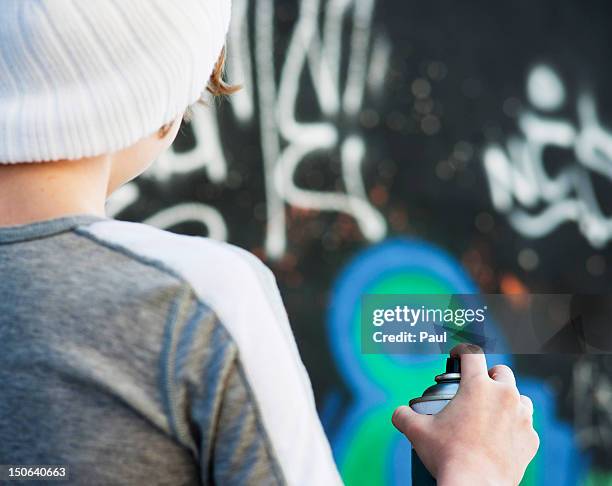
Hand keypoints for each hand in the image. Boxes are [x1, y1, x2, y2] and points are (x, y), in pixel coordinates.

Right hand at [392, 344, 538, 485]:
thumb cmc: (447, 456)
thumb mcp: (418, 432)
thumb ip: (403, 416)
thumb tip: (398, 413)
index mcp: (478, 385)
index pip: (472, 354)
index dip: (462, 350)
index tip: (457, 355)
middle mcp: (504, 395)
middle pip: (501, 371)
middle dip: (488, 375)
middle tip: (475, 389)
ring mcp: (522, 417)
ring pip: (519, 396)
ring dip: (507, 399)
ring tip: (491, 411)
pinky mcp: (531, 439)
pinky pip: (526, 425)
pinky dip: (515, 426)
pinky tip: (502, 435)